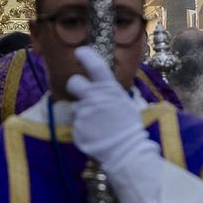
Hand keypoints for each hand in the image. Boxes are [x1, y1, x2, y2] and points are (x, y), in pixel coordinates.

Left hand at [65, 47, 143, 170]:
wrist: (125, 150)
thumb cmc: (129, 126)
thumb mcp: (124, 102)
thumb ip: (109, 92)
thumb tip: (101, 85)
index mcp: (109, 89)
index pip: (96, 66)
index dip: (86, 56)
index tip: (80, 51)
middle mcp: (93, 98)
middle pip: (73, 82)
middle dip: (76, 85)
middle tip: (82, 92)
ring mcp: (83, 113)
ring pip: (76, 107)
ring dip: (83, 112)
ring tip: (98, 124)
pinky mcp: (76, 128)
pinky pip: (77, 124)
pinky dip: (84, 128)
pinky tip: (95, 134)